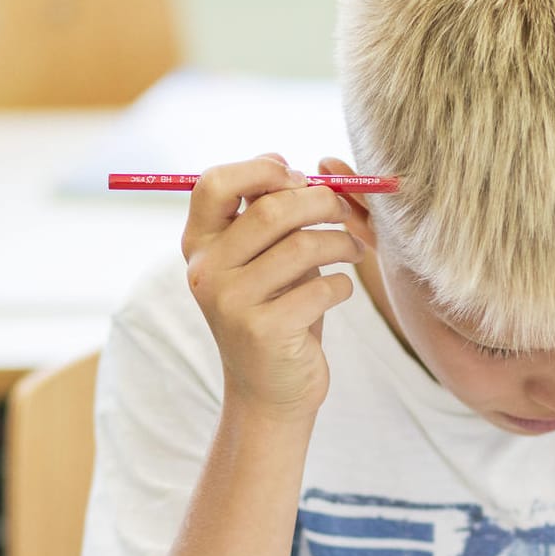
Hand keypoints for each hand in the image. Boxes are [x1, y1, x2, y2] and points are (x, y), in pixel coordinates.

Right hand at [181, 154, 362, 423]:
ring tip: (354, 250)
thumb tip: (289, 163)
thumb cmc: (274, 312)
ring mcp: (231, 303)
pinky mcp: (264, 331)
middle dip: (321, 203)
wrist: (268, 392)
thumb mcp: (262, 260)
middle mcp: (207, 271)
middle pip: (272, 209)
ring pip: (303, 246)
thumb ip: (267, 214)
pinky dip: (343, 285)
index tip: (299, 178)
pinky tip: (340, 292)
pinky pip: (323, 287)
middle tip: (345, 211)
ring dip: (342, 242)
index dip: (262, 170)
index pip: (214, 183)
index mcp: (199, 245)